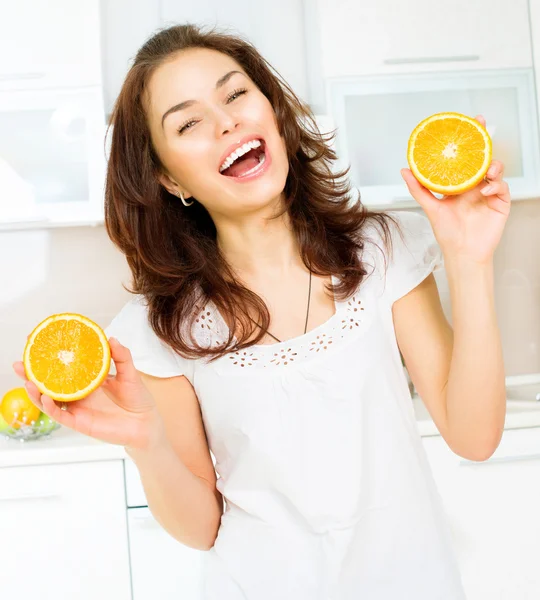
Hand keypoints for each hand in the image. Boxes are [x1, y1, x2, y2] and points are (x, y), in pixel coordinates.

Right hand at [12, 338, 164, 449]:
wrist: (145, 423)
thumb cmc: (137, 398)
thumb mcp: (130, 373)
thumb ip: (121, 356)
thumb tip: (111, 339)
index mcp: (88, 379)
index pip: (64, 366)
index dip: (50, 356)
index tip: (36, 343)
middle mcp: (78, 393)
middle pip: (50, 383)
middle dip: (32, 373)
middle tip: (19, 362)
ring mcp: (77, 408)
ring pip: (50, 400)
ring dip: (36, 391)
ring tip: (28, 381)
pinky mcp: (80, 422)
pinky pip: (60, 416)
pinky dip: (50, 408)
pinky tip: (44, 398)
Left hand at [401, 115, 510, 264]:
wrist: (462, 253)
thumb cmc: (447, 233)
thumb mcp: (430, 207)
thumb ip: (418, 188)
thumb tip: (404, 170)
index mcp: (459, 184)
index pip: (463, 159)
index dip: (465, 141)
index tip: (464, 124)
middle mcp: (474, 186)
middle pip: (481, 158)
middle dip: (483, 141)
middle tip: (481, 126)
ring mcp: (488, 193)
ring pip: (495, 170)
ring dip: (492, 165)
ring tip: (485, 169)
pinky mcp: (499, 203)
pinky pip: (501, 188)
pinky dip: (494, 186)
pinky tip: (484, 191)